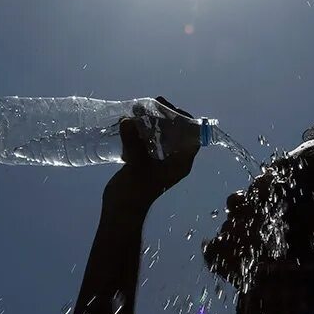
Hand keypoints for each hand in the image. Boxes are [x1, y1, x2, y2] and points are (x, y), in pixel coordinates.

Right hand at [102, 97, 199, 216]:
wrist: (120, 210)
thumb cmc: (135, 192)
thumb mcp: (136, 166)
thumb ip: (133, 143)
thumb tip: (127, 121)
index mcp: (181, 163)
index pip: (193, 136)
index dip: (185, 119)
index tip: (171, 108)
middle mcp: (174, 159)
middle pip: (177, 131)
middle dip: (166, 116)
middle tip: (154, 103)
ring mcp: (159, 159)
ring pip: (161, 134)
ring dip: (152, 120)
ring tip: (138, 108)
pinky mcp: (145, 160)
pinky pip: (148, 139)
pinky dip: (141, 129)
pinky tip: (130, 120)